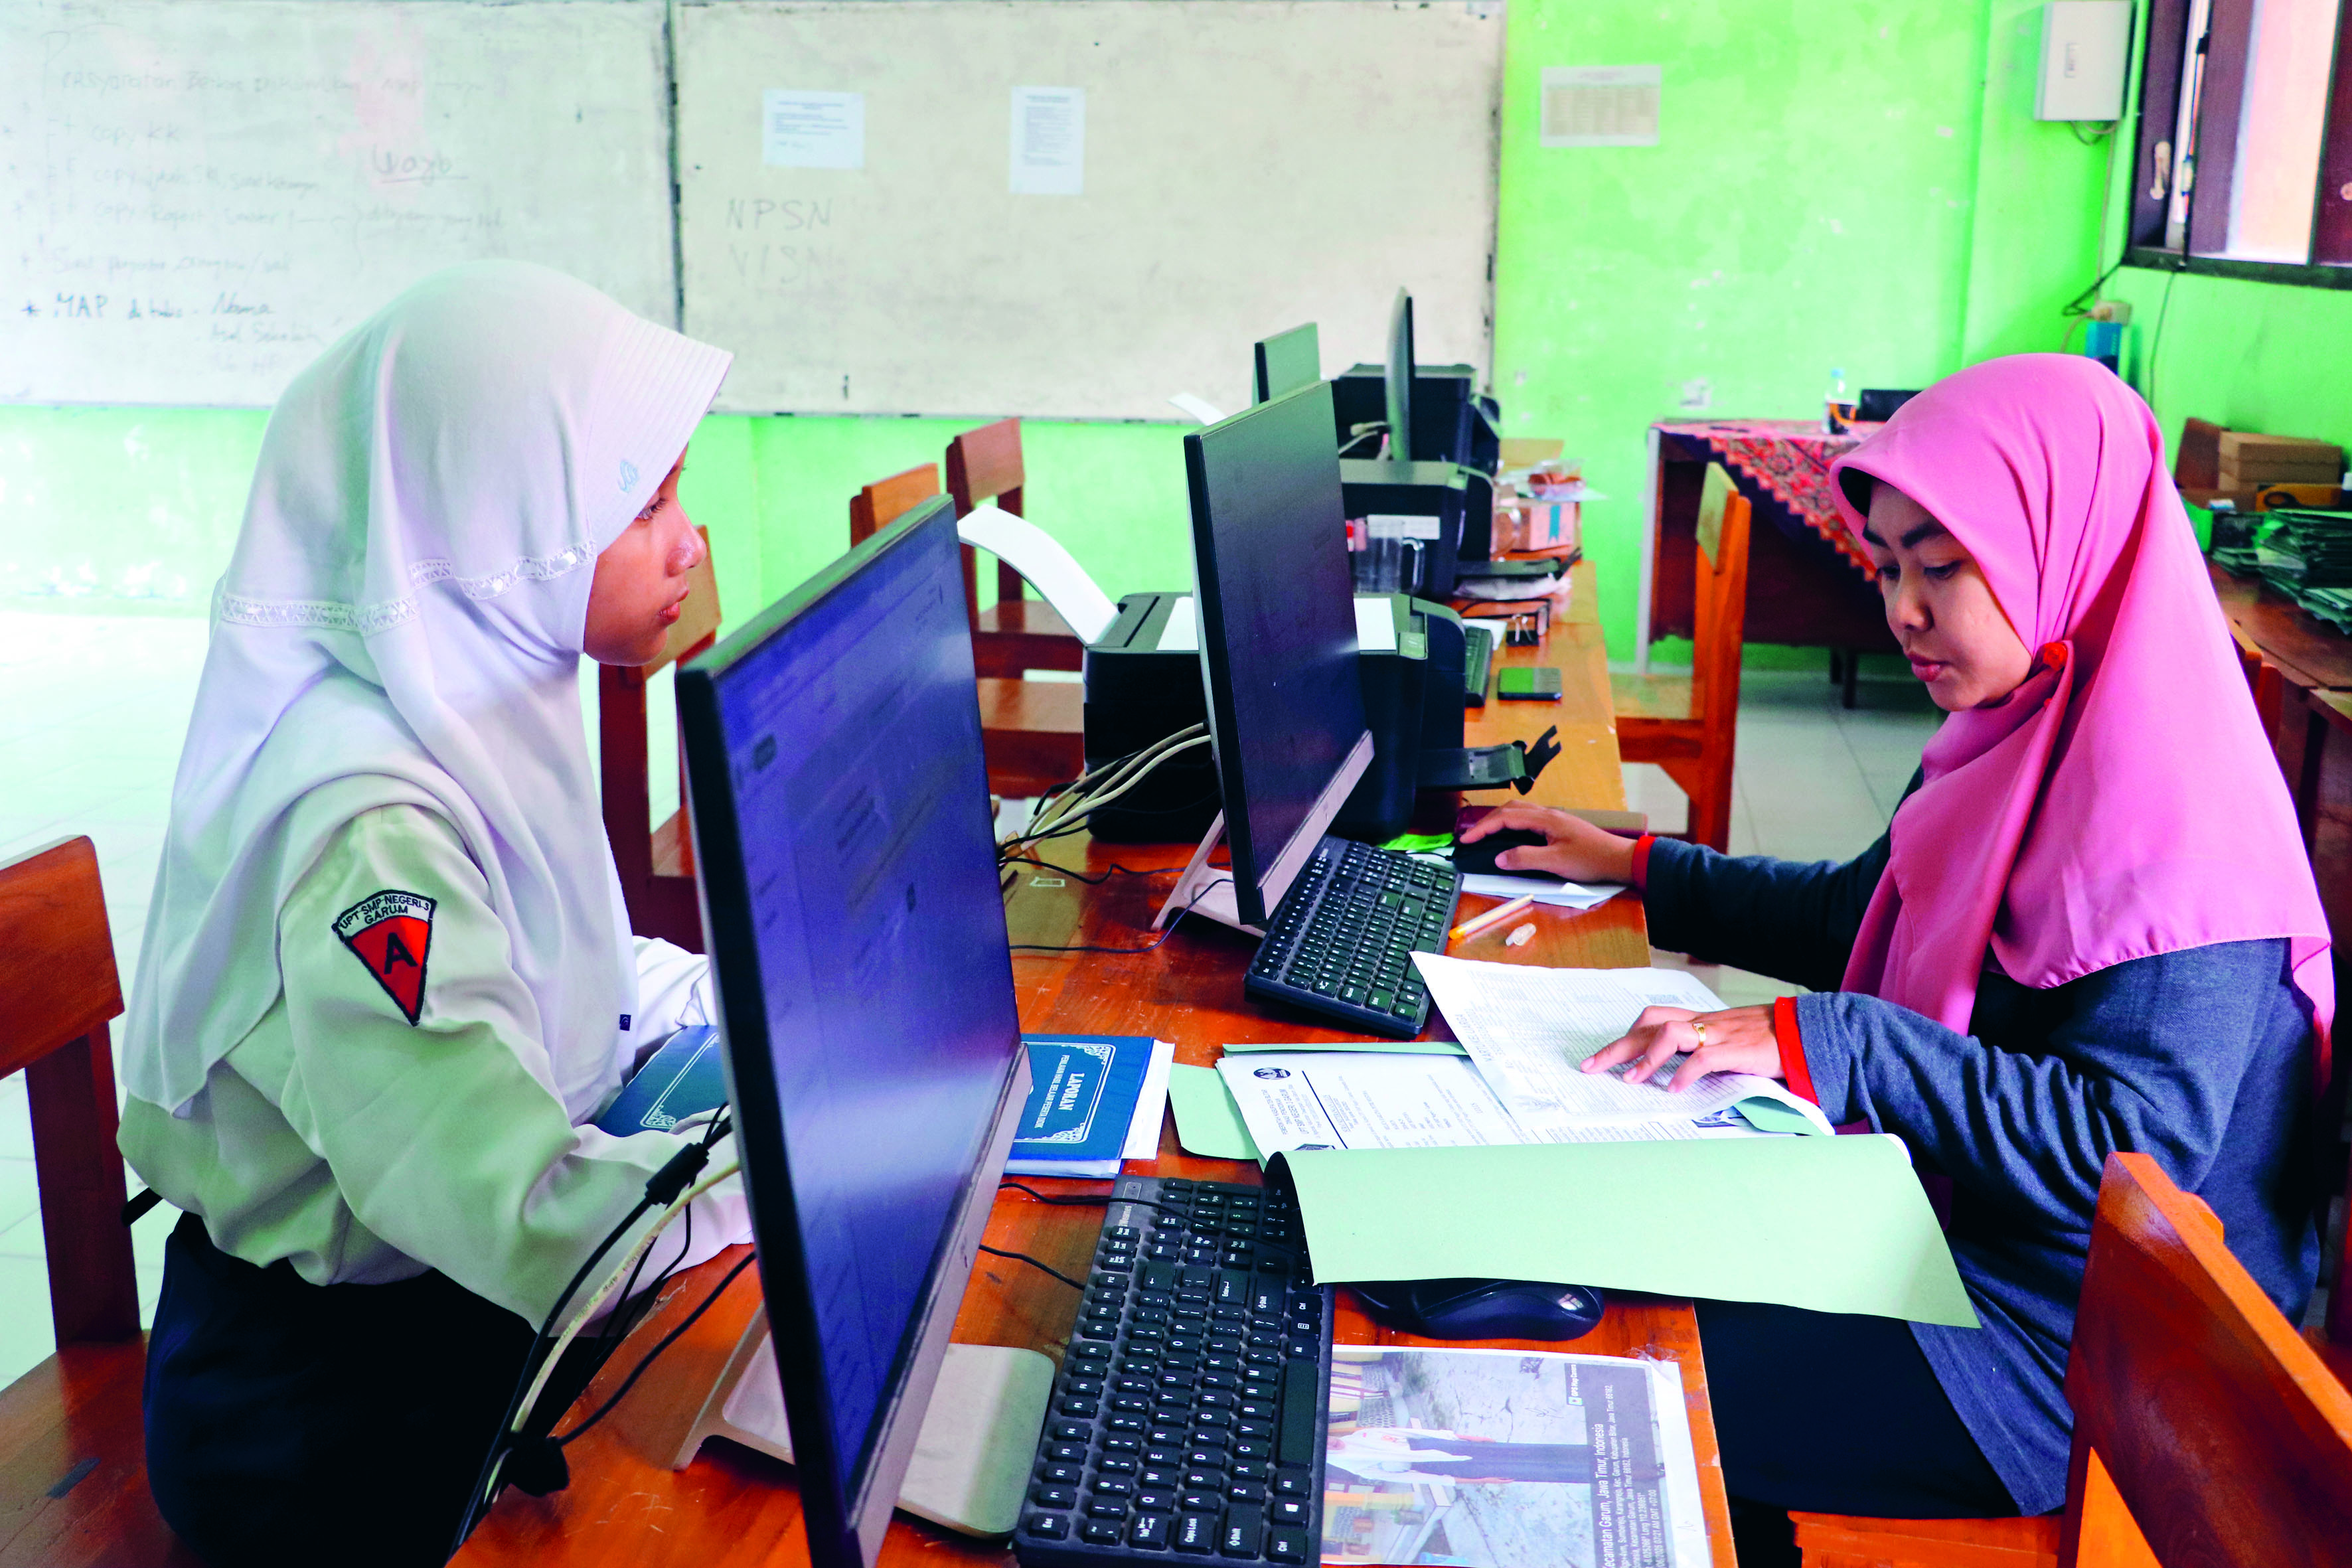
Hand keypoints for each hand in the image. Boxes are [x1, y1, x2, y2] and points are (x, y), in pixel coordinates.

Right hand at [1458, 805, 1637, 884]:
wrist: (1618, 859)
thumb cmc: (1591, 859)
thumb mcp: (1555, 863)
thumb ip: (1525, 858)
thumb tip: (1499, 857)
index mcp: (1545, 819)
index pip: (1505, 818)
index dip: (1482, 829)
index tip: (1466, 840)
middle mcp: (1548, 814)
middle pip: (1509, 810)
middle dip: (1487, 821)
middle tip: (1470, 836)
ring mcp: (1554, 819)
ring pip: (1519, 812)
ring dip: (1499, 820)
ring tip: (1485, 834)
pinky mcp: (1558, 827)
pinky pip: (1528, 819)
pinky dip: (1512, 824)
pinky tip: (1511, 836)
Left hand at [1580, 1004, 1780, 1091]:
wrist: (1809, 1032)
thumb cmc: (1773, 1040)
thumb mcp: (1734, 1041)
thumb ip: (1709, 1052)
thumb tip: (1681, 1075)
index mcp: (1704, 1020)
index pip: (1655, 1017)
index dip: (1628, 1036)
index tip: (1604, 1057)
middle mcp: (1706, 1023)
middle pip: (1651, 1025)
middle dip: (1619, 1047)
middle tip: (1592, 1068)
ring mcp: (1721, 1034)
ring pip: (1671, 1033)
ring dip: (1647, 1058)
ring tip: (1631, 1080)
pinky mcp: (1739, 1049)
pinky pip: (1704, 1058)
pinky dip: (1684, 1073)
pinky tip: (1673, 1089)